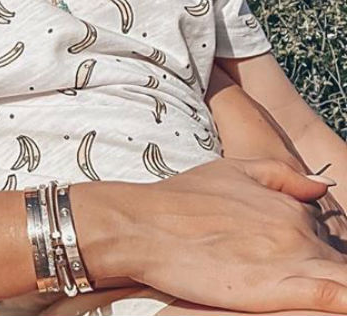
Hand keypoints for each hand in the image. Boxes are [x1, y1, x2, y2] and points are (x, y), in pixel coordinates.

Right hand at [75, 158, 346, 312]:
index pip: (318, 232)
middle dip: (317, 266)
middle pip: (330, 257)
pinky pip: (333, 297)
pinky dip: (340, 298)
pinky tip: (338, 300)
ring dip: (337, 279)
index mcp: (288, 205)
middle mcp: (297, 229)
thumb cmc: (179, 199)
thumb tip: (324, 185)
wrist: (144, 226)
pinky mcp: (280, 289)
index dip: (305, 246)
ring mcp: (292, 259)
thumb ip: (283, 176)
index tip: (281, 253)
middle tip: (272, 266)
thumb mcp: (232, 170)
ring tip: (322, 286)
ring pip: (340, 276)